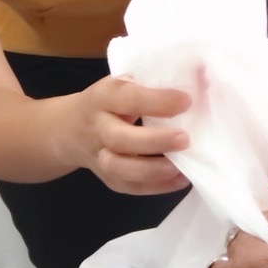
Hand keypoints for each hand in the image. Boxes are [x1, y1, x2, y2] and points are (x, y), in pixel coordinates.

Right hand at [58, 74, 191, 195]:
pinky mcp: (107, 177)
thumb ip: (149, 84)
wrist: (69, 129)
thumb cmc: (109, 102)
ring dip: (151, 170)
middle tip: (184, 139)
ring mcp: (99, 155)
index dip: (157, 101)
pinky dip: (155, 186)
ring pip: (118, 168)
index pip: (128, 98)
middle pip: (119, 138)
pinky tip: (179, 179)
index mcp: (103, 97)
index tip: (186, 102)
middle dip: (154, 141)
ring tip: (180, 167)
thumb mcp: (121, 84)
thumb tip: (197, 80)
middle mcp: (98, 127)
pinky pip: (129, 187)